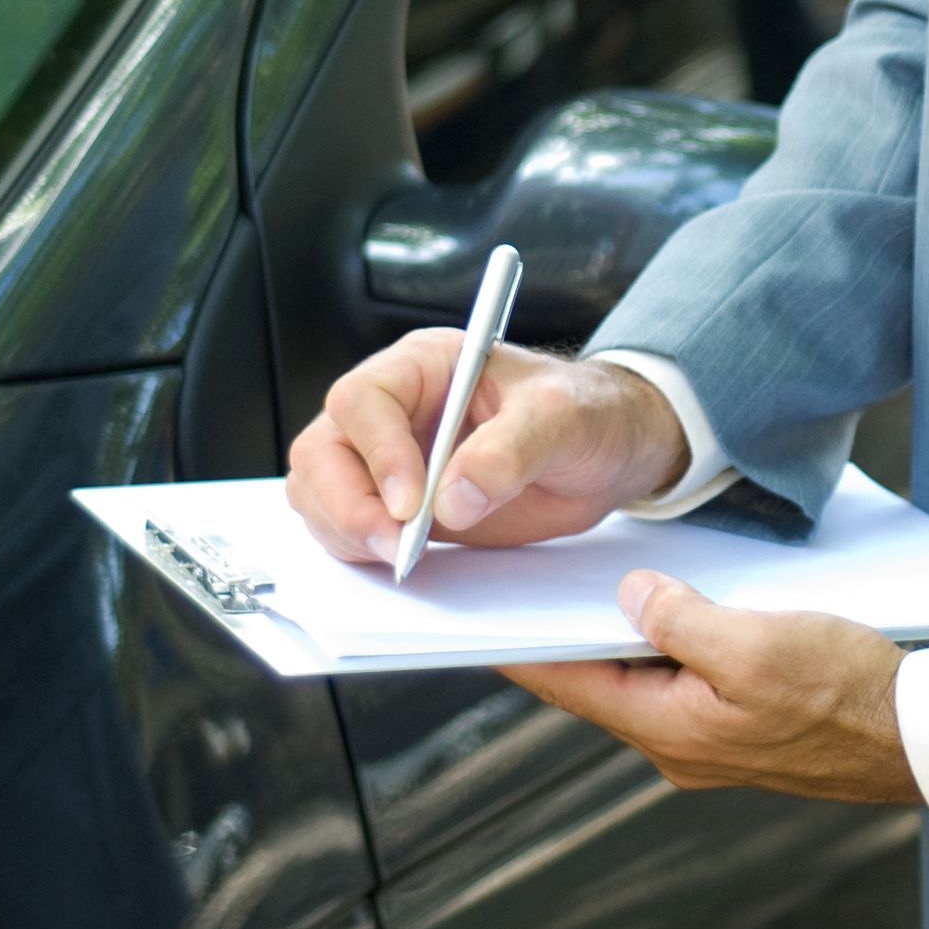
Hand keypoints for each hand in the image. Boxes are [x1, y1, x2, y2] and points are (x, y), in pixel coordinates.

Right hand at [286, 334, 689, 563]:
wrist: (607, 452)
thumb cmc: (587, 414)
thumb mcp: (564, 419)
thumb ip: (512, 452)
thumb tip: (452, 499)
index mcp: (426, 366)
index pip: (364, 400)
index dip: (378, 453)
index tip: (411, 505)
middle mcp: (394, 409)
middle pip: (324, 451)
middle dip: (347, 504)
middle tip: (396, 547)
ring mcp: (389, 459)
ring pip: (321, 493)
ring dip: (347, 531)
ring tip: (402, 558)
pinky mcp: (398, 507)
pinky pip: (349, 528)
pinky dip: (360, 551)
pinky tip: (400, 562)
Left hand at [504, 570, 920, 804]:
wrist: (919, 738)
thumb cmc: (847, 692)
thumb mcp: (755, 642)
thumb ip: (681, 619)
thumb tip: (631, 598)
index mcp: (669, 728)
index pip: (569, 685)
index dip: (520, 651)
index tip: (475, 624)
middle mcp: (679, 745)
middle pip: (601, 683)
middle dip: (566, 638)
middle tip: (524, 591)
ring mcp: (711, 741)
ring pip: (644, 681)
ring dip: (622, 638)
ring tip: (594, 589)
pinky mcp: (742, 728)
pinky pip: (684, 682)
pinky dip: (667, 647)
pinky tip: (675, 610)